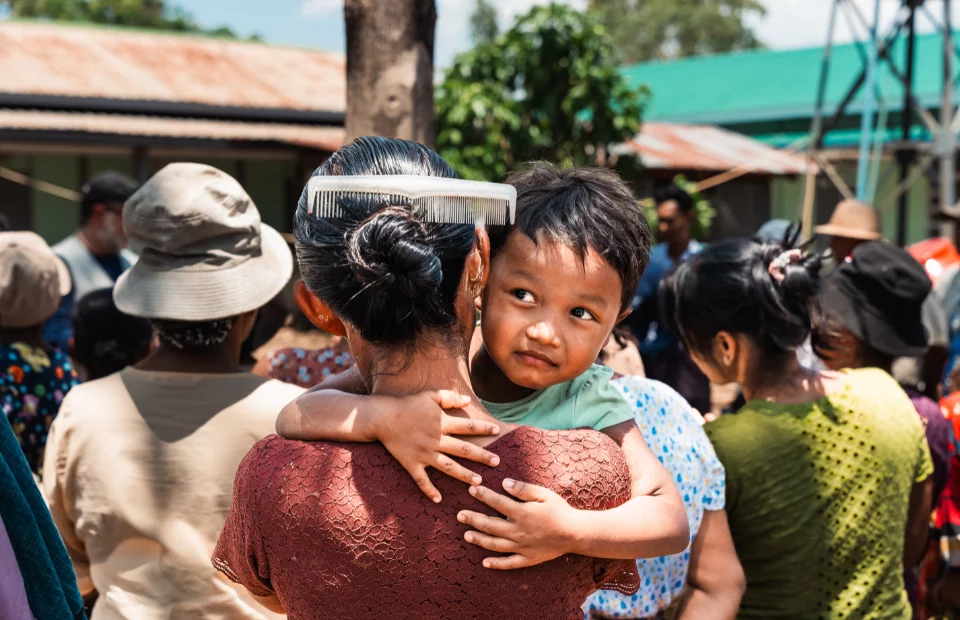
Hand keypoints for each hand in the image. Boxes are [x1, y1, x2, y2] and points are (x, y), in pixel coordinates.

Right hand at [377, 390, 500, 502]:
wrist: (383, 417)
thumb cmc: (408, 404)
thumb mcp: (430, 396)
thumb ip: (450, 397)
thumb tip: (468, 401)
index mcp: (442, 423)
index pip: (467, 427)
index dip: (484, 429)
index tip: (498, 432)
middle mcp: (436, 440)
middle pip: (463, 450)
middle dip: (481, 456)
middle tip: (497, 462)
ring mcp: (424, 454)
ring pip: (448, 467)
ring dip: (464, 475)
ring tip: (478, 482)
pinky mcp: (412, 464)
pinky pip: (422, 480)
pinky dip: (429, 491)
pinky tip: (439, 500)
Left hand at [457, 479, 580, 569]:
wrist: (575, 533)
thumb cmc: (560, 510)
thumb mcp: (544, 494)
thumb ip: (524, 489)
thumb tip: (505, 484)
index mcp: (522, 513)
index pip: (497, 503)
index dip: (483, 496)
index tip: (472, 489)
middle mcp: (518, 531)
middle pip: (490, 525)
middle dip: (473, 519)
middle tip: (459, 515)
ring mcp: (521, 547)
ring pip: (495, 544)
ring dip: (479, 540)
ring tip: (466, 535)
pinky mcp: (527, 558)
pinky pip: (509, 563)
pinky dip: (496, 564)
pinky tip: (484, 562)